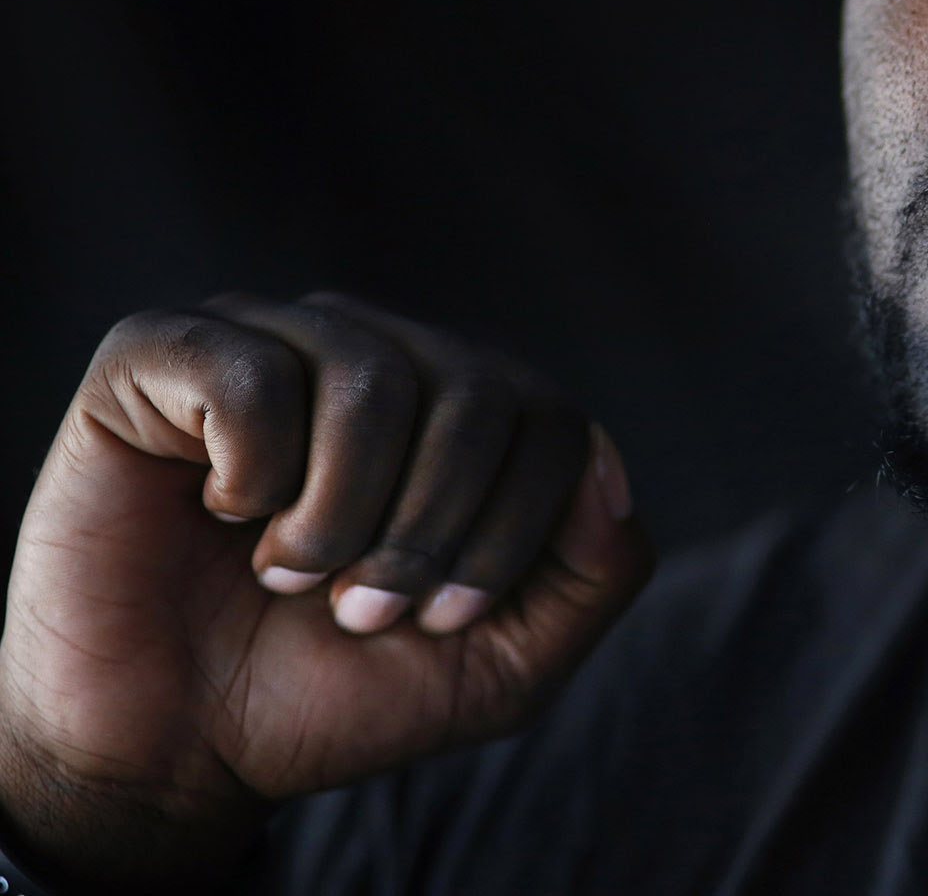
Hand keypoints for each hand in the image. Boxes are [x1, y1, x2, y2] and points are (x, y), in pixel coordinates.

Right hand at [0, 293, 649, 890]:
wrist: (173, 752)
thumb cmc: (338, 691)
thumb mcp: (508, 660)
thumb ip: (598, 569)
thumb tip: (607, 468)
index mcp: (460, 403)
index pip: (552, 420)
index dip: (509, 534)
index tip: (440, 616)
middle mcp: (372, 349)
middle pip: (476, 393)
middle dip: (429, 533)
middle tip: (359, 607)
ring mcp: (268, 337)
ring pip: (372, 379)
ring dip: (339, 517)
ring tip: (291, 572)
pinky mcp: (158, 355)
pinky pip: (252, 377)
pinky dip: (251, 475)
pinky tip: (221, 511)